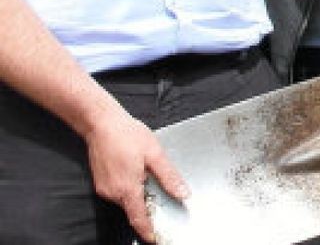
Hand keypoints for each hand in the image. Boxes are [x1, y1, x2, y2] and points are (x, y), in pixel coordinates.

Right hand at [82, 107, 187, 242]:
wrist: (101, 123)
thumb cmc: (127, 135)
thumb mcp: (155, 154)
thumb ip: (169, 177)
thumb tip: (182, 194)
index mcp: (127, 189)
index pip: (139, 219)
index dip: (148, 232)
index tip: (156, 239)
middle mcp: (113, 193)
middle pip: (133, 209)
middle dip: (147, 207)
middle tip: (160, 196)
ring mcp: (104, 188)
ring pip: (126, 199)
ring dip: (138, 194)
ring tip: (146, 174)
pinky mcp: (100, 182)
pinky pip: (118, 191)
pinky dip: (130, 187)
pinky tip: (136, 171)